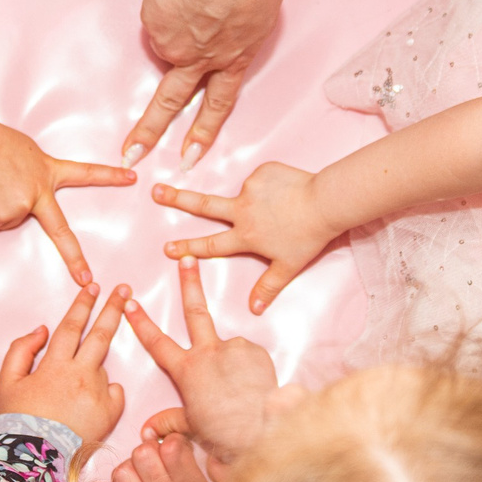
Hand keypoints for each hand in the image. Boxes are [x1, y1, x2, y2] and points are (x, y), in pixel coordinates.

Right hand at [0, 121, 134, 286]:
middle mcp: (38, 193)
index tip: (131, 178)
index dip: (109, 176)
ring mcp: (20, 207)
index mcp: (47, 172)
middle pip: (59, 232)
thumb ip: (33, 173)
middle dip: (74, 258)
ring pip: (8, 220)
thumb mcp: (25, 152)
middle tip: (86, 279)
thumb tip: (25, 189)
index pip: (84, 173)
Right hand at [0, 282, 130, 452]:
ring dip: (93, 370)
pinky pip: (115, 392)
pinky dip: (106, 391)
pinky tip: (90, 402)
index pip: (72, 326)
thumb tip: (43, 329)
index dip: (83, 304)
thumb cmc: (18, 420)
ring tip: (74, 390)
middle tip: (124, 290)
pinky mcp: (110, 412)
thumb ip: (22, 349)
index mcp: (55, 365)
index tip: (93, 286)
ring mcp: (98, 393)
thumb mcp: (7, 381)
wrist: (34, 459)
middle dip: (113, 308)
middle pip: (101, 334)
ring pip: (102, 368)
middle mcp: (81, 375)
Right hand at [123, 256, 282, 462]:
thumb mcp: (192, 426)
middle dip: (189, 282)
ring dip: (230, 361)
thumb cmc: (224, 431)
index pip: (157, 342)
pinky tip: (251, 385)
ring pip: (227, 347)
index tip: (130, 303)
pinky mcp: (255, 350)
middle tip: (187, 258)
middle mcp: (208, 352)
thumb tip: (148, 429)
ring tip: (239, 388)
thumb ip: (170, 421)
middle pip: (195, 311)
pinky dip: (247, 366)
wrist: (261, 428)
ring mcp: (233, 348)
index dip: (141, 323)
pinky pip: (247, 355)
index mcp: (187, 370)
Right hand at [125, 0, 285, 167]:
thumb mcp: (263, 7)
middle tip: (132, 153)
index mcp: (235, 58)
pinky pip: (159, 11)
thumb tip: (224, 21)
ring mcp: (175, 45)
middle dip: (149, 131)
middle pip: (170, 102)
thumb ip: (241, 24)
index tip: (190, 156)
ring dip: (171, 21)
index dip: (204, 130)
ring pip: (166, 40)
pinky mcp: (155, 25)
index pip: (219, 103)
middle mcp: (202, 60)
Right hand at [153, 161, 335, 313]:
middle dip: (176, 199)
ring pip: (245, 194)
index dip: (187, 247)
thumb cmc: (308, 237)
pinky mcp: (262, 172)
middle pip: (203, 205)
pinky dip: (270, 186)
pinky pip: (261, 179)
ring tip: (284, 205)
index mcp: (245, 235)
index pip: (210, 245)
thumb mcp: (288, 267)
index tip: (166, 247)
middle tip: (156, 191)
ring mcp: (250, 188)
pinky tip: (287, 192)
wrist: (326, 203)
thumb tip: (254, 309)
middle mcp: (241, 211)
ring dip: (258, 199)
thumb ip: (267, 287)